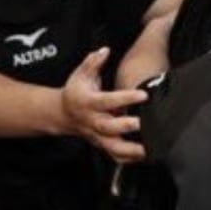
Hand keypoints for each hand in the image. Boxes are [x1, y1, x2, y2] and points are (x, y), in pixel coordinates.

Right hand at [61, 47, 148, 162]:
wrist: (62, 114)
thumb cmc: (76, 92)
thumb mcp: (80, 74)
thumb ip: (93, 62)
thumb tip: (105, 51)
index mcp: (88, 102)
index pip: (107, 100)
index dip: (124, 98)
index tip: (143, 94)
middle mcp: (92, 121)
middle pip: (108, 127)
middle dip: (125, 126)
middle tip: (143, 124)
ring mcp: (97, 135)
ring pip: (112, 147)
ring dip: (129, 150)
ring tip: (147, 149)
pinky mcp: (102, 144)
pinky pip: (114, 156)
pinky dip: (128, 159)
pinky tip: (144, 156)